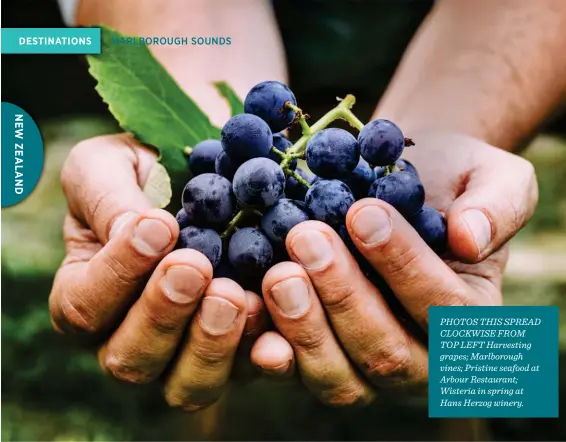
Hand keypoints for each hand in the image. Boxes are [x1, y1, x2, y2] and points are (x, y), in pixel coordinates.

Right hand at [50, 134, 284, 409]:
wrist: (207, 176)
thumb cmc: (146, 171)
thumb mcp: (108, 165)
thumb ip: (107, 198)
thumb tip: (135, 234)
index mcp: (87, 296)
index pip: (85, 306)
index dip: (118, 273)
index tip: (160, 225)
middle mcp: (131, 338)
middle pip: (132, 360)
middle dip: (163, 315)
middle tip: (195, 267)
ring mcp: (187, 353)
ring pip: (189, 384)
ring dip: (211, 344)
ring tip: (234, 295)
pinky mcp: (240, 352)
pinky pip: (249, 370)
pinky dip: (265, 353)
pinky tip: (278, 327)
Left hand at [253, 131, 537, 404]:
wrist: (400, 187)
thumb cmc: (451, 182)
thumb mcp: (493, 177)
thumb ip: (499, 205)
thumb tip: (471, 239)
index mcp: (473, 324)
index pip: (444, 309)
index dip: (403, 265)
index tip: (363, 212)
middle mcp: (423, 361)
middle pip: (386, 353)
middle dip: (344, 296)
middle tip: (307, 237)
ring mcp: (367, 370)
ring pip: (339, 378)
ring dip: (304, 328)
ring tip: (278, 271)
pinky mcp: (321, 360)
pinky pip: (296, 372)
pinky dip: (270, 351)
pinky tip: (248, 314)